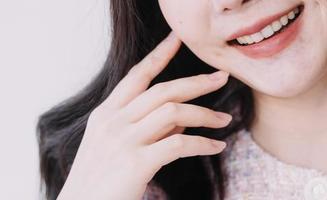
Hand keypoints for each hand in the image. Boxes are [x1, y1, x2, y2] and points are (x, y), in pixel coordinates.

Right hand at [57, 32, 231, 199]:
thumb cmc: (101, 180)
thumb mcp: (116, 145)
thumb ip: (148, 128)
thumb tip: (182, 120)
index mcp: (107, 113)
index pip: (137, 75)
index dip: (159, 54)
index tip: (178, 39)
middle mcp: (114, 121)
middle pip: (163, 90)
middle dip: (197, 81)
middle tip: (222, 77)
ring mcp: (123, 140)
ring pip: (174, 112)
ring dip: (206, 114)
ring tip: (225, 120)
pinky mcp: (136, 162)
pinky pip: (180, 144)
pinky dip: (203, 143)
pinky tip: (216, 146)